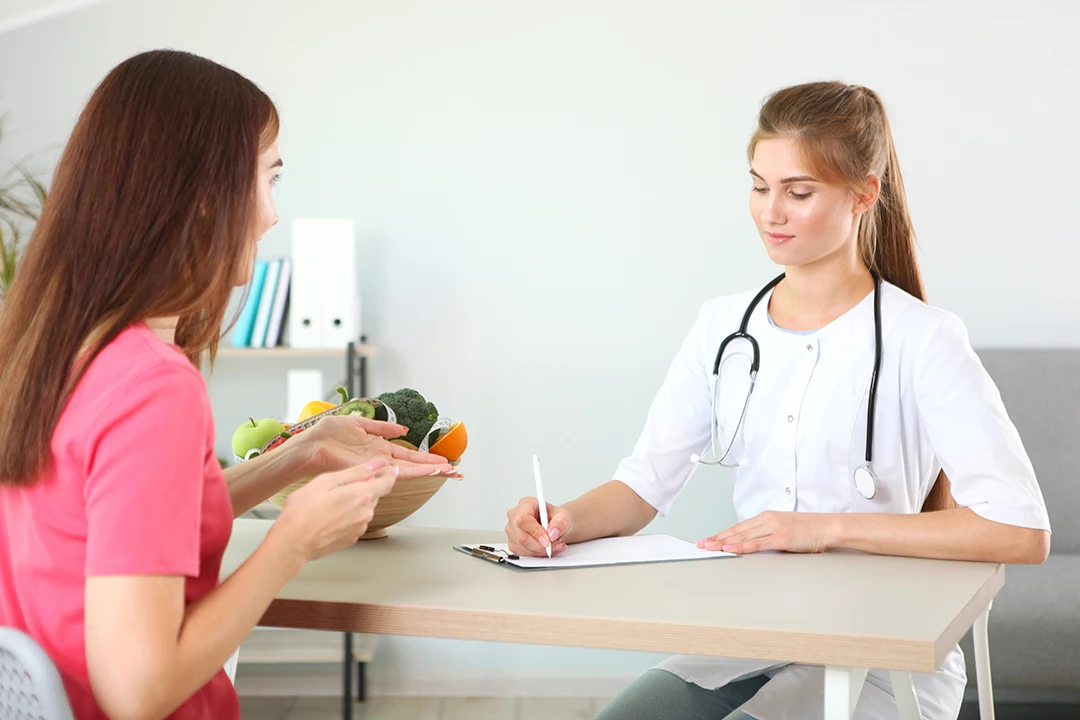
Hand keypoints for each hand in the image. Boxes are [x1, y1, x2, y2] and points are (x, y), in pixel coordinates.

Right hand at [273, 457, 398, 561]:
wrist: (292, 543)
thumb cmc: (303, 512)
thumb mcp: (327, 481)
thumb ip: (356, 472)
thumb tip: (377, 464)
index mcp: (363, 495)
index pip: (387, 481)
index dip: (389, 472)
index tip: (387, 468)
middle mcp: (366, 513)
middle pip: (374, 494)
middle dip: (365, 486)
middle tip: (343, 483)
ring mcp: (360, 528)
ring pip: (364, 508)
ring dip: (355, 501)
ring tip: (330, 501)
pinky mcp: (352, 538)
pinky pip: (356, 521)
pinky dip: (348, 515)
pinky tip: (330, 514)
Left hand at [291, 414, 456, 479]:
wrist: (314, 443)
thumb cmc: (330, 434)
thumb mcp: (361, 423)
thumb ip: (382, 427)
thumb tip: (402, 428)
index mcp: (380, 449)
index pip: (409, 455)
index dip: (426, 458)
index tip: (443, 462)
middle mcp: (382, 460)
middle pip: (415, 465)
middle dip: (435, 468)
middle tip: (455, 472)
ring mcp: (378, 465)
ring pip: (410, 470)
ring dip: (429, 471)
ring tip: (448, 472)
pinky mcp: (372, 468)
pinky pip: (396, 470)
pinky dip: (414, 471)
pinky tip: (427, 471)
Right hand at [505, 496, 573, 556]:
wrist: (555, 526)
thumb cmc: (556, 518)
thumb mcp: (563, 516)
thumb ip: (560, 523)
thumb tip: (553, 533)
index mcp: (526, 503)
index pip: (523, 519)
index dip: (535, 531)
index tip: (548, 540)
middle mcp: (515, 515)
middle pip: (521, 536)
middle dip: (540, 546)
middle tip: (555, 545)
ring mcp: (512, 530)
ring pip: (522, 546)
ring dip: (540, 551)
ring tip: (555, 547)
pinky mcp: (513, 542)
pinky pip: (522, 553)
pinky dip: (536, 554)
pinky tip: (545, 549)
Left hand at [697, 511, 838, 554]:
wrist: (829, 526)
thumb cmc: (811, 530)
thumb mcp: (785, 530)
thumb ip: (769, 535)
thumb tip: (755, 545)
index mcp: (767, 517)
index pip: (739, 527)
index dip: (722, 534)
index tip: (709, 540)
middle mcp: (767, 520)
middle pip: (736, 531)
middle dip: (717, 538)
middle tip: (701, 544)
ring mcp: (773, 528)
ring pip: (743, 536)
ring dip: (723, 543)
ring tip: (709, 547)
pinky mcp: (781, 537)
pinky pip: (757, 543)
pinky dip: (741, 546)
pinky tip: (730, 549)